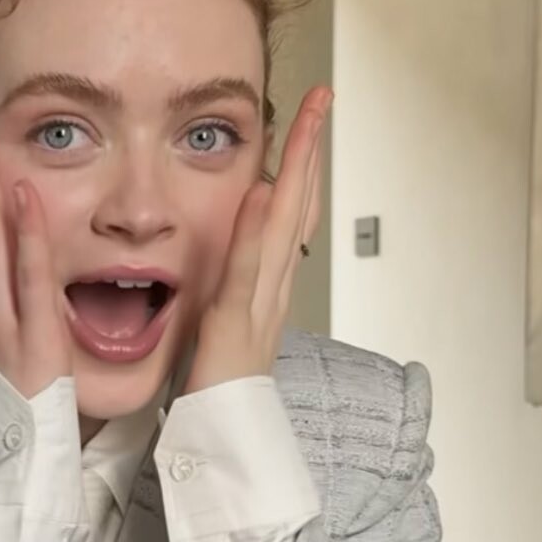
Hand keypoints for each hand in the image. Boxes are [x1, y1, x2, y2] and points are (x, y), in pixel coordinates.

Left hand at [181, 87, 330, 395]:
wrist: (229, 445)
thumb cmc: (219, 391)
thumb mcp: (226, 325)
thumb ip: (232, 286)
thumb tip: (233, 248)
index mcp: (267, 286)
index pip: (290, 213)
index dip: (302, 164)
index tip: (307, 119)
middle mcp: (273, 288)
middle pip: (298, 207)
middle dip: (311, 149)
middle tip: (322, 96)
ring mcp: (259, 304)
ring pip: (283, 226)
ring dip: (297, 170)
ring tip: (306, 120)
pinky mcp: (233, 324)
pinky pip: (246, 271)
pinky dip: (254, 231)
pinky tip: (261, 191)